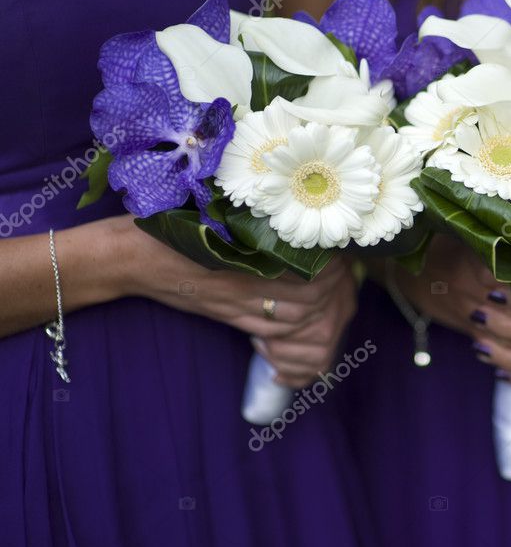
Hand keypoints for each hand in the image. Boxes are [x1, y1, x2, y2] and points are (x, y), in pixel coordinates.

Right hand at [122, 219, 356, 386]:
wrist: (130, 258)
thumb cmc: (170, 224)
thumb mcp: (215, 214)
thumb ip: (252, 219)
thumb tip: (292, 215)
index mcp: (247, 252)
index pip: (307, 268)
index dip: (331, 267)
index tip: (340, 255)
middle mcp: (246, 283)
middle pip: (310, 298)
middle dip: (333, 293)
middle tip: (343, 278)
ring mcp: (236, 304)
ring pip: (294, 319)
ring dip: (317, 314)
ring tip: (329, 300)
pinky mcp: (226, 316)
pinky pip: (268, 332)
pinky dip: (290, 332)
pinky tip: (298, 321)